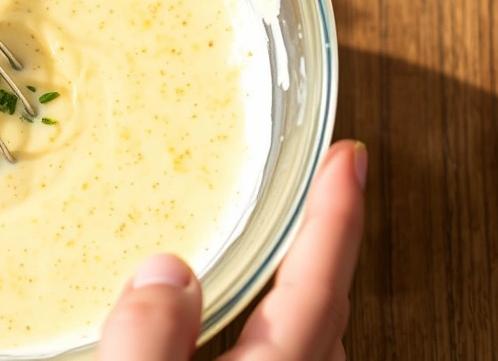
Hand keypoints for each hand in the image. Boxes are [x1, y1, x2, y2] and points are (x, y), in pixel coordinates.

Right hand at [97, 140, 367, 360]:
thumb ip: (148, 336)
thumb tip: (163, 268)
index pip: (316, 286)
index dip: (335, 215)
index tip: (349, 157)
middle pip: (323, 311)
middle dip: (325, 246)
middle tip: (322, 191)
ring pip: (302, 345)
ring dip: (294, 294)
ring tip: (280, 251)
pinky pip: (266, 360)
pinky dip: (262, 331)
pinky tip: (224, 331)